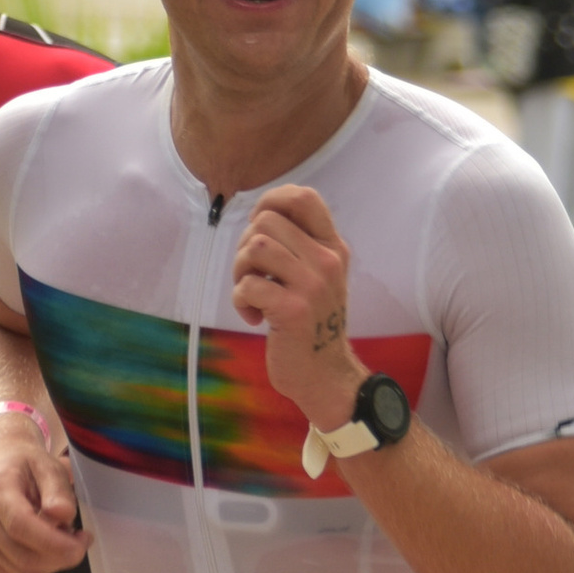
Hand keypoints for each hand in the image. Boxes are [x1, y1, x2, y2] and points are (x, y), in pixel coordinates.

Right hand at [0, 418, 86, 572]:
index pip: (20, 526)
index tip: (81, 543)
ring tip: (61, 538)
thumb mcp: (48, 465)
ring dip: (51, 564)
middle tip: (80, 539)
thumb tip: (62, 515)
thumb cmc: (25, 464)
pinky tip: (45, 548)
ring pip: (22, 572)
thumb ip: (58, 490)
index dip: (53, 543)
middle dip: (60, 557)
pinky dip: (38, 569)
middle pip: (23, 556)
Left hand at [231, 183, 359, 430]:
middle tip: (252, 275)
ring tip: (251, 295)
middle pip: (266, 221)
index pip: (303, 198)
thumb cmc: (311, 324)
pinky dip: (241, 300)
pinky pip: (248, 285)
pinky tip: (253, 317)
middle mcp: (327, 261)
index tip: (258, 228)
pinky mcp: (293, 310)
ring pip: (255, 248)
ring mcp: (312, 285)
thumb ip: (298, 246)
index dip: (271, 201)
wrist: (324, 374)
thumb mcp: (317, 277)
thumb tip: (259, 218)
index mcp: (333, 247)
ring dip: (241, 271)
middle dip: (245, 246)